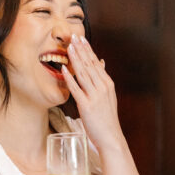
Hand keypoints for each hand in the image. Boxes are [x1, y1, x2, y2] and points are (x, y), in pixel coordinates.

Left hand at [62, 35, 123, 151]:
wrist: (111, 137)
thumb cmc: (107, 119)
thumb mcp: (108, 96)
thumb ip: (102, 80)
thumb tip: (101, 63)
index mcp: (108, 84)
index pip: (96, 63)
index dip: (87, 50)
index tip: (81, 39)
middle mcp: (102, 87)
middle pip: (90, 65)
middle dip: (81, 50)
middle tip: (73, 37)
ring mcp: (95, 96)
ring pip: (83, 74)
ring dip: (75, 59)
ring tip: (68, 47)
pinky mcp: (86, 106)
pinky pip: (76, 89)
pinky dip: (70, 78)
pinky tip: (64, 70)